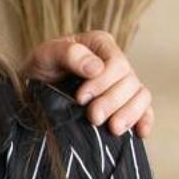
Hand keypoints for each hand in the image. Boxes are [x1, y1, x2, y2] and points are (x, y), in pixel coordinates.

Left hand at [26, 30, 153, 135]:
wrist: (33, 89)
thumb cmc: (40, 68)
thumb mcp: (45, 55)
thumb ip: (68, 54)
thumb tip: (96, 67)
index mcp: (100, 45)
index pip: (117, 63)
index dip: (103, 82)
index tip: (80, 98)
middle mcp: (116, 62)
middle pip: (130, 81)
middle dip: (112, 102)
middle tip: (93, 118)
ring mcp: (122, 84)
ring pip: (141, 96)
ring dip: (130, 114)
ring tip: (113, 129)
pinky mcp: (124, 104)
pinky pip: (145, 110)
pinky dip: (145, 120)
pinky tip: (140, 133)